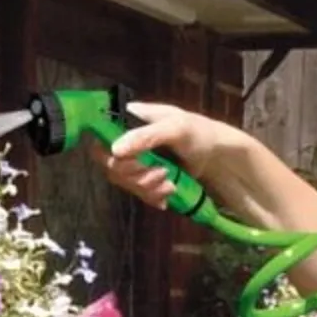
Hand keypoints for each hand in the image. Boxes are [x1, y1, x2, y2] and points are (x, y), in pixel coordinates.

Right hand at [91, 101, 231, 208]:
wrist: (215, 155)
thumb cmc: (197, 133)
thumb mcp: (174, 129)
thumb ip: (145, 137)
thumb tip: (115, 150)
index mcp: (129, 120)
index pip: (102, 138)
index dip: (111, 156)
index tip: (132, 163)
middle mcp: (127, 139)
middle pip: (112, 166)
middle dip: (138, 176)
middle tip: (162, 173)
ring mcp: (135, 160)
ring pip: (125, 182)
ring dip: (149, 188)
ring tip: (171, 184)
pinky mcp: (144, 178)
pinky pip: (138, 193)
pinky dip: (154, 196)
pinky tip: (168, 192)